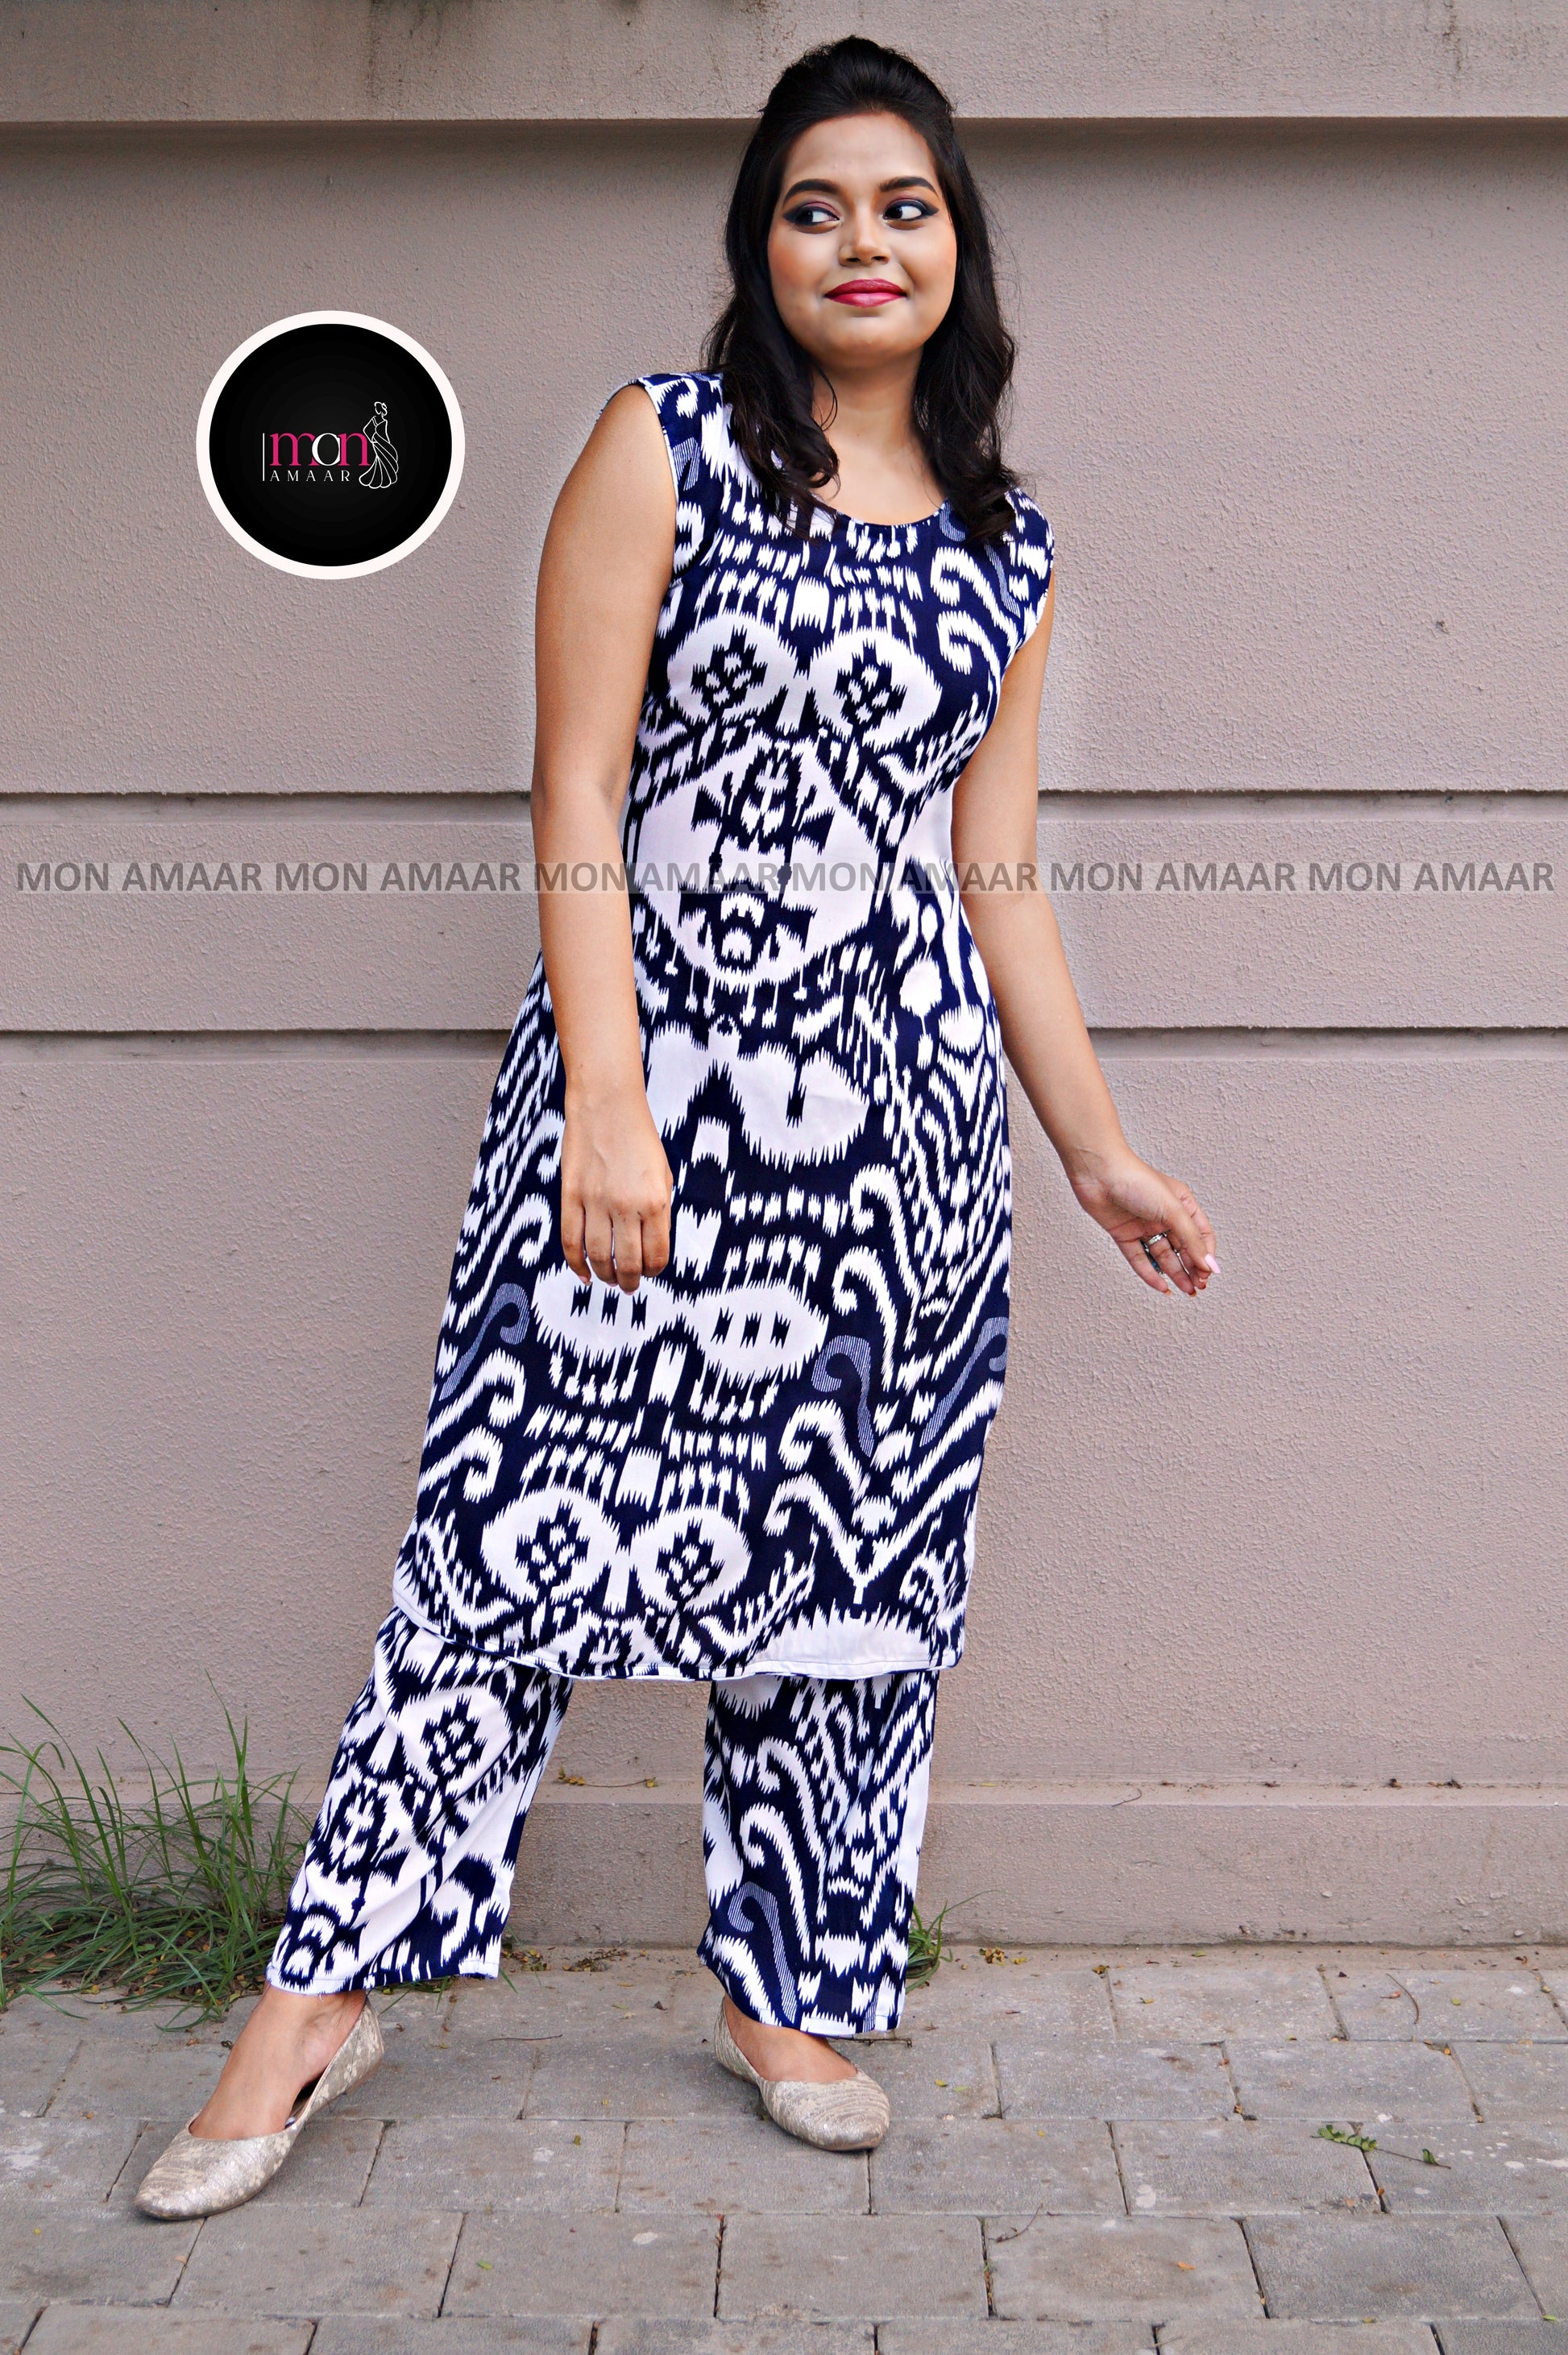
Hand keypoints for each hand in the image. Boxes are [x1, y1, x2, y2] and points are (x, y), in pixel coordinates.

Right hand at [560, 1086, 672, 1292]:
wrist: (607, 1105)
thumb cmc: (639, 1138)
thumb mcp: (663, 1174)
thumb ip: (658, 1211)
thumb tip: (651, 1246)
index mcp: (655, 1202)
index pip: (656, 1254)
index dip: (655, 1269)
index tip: (652, 1271)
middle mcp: (626, 1206)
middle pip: (627, 1262)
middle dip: (630, 1281)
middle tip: (630, 1286)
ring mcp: (595, 1202)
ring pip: (598, 1256)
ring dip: (605, 1275)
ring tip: (610, 1280)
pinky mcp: (570, 1196)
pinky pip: (571, 1240)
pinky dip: (576, 1263)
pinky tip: (584, 1273)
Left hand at [1063, 1148, 1218, 1298]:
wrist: (1098, 1173)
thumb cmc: (1136, 1180)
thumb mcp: (1172, 1211)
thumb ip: (1192, 1239)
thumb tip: (1210, 1264)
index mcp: (1181, 1204)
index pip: (1201, 1234)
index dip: (1206, 1254)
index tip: (1209, 1273)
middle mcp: (1163, 1215)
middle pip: (1183, 1247)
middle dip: (1192, 1268)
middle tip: (1199, 1287)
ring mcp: (1143, 1225)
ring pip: (1163, 1255)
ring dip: (1175, 1273)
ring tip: (1187, 1291)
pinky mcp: (1123, 1234)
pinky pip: (1139, 1258)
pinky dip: (1150, 1274)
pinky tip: (1162, 1286)